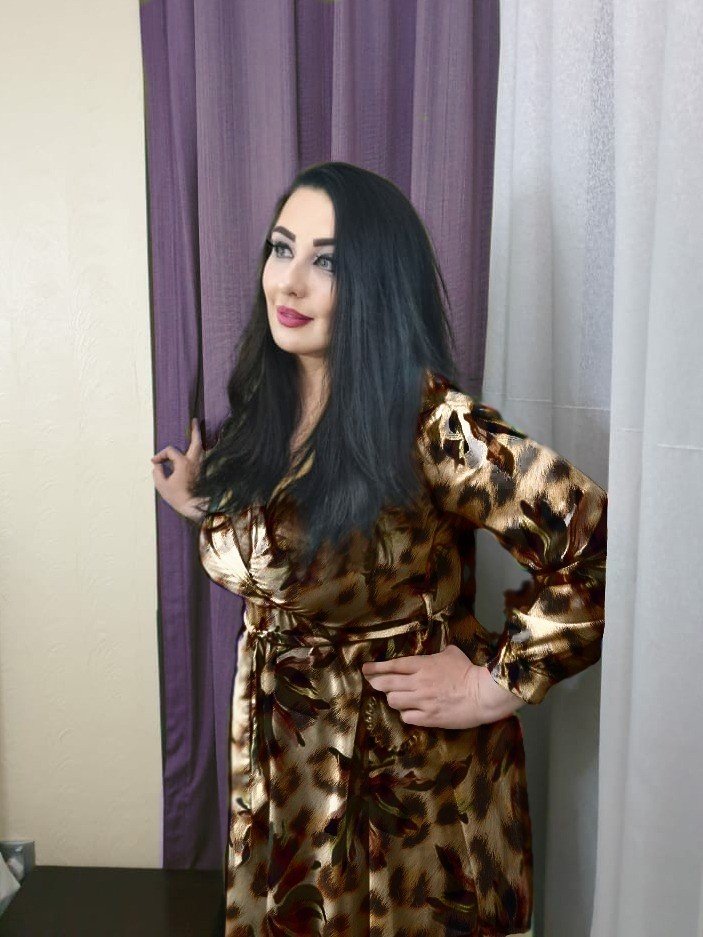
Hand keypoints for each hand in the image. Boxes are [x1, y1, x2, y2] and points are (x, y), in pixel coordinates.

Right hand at [151, 418, 207, 519]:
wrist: (196, 507)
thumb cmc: (179, 498)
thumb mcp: (162, 486)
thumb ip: (157, 473)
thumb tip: (157, 466)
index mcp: (184, 462)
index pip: (170, 451)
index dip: (160, 455)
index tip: (154, 463)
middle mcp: (195, 461)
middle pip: (197, 441)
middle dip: (195, 430)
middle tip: (194, 420)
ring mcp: (202, 467)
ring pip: (202, 448)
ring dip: (198, 439)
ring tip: (196, 431)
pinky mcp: (205, 473)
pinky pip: (203, 457)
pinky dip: (200, 450)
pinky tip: (197, 449)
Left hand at [361, 643, 525, 729]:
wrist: (482, 694)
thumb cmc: (468, 671)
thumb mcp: (452, 654)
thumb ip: (439, 652)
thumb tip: (438, 651)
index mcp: (423, 665)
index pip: (393, 665)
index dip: (377, 667)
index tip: (366, 669)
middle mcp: (418, 683)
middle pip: (387, 684)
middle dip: (377, 683)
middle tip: (373, 683)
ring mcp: (422, 701)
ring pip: (393, 701)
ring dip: (392, 699)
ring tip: (395, 698)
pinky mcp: (429, 718)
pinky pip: (407, 717)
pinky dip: (405, 714)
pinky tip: (409, 712)